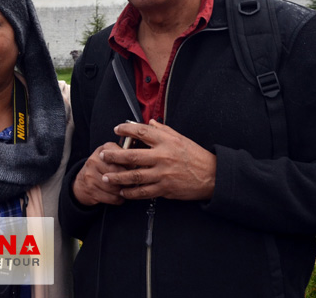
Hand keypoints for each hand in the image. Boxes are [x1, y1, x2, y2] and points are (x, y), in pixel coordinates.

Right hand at [72, 142, 129, 205]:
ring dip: (124, 191)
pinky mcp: (91, 189)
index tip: (134, 168)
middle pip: (119, 172)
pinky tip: (118, 196)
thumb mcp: (111, 157)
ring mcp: (90, 175)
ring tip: (125, 189)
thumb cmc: (101, 169)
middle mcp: (94, 160)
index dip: (131, 164)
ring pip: (116, 187)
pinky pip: (112, 197)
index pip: (122, 156)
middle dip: (128, 179)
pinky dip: (119, 199)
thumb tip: (142, 164)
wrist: (82, 183)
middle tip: (133, 182)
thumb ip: (124, 157)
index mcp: (103, 150)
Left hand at [101, 120, 215, 200]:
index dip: (126, 129)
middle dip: (114, 156)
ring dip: (118, 177)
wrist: (212, 176)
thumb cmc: (196, 156)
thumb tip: (149, 123)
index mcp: (166, 141)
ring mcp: (163, 173)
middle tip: (103, 155)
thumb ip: (163, 130)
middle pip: (132, 155)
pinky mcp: (165, 188)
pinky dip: (131, 192)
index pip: (142, 132)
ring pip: (134, 175)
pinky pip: (143, 191)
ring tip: (107, 177)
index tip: (117, 129)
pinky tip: (123, 192)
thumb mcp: (181, 138)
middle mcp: (163, 156)